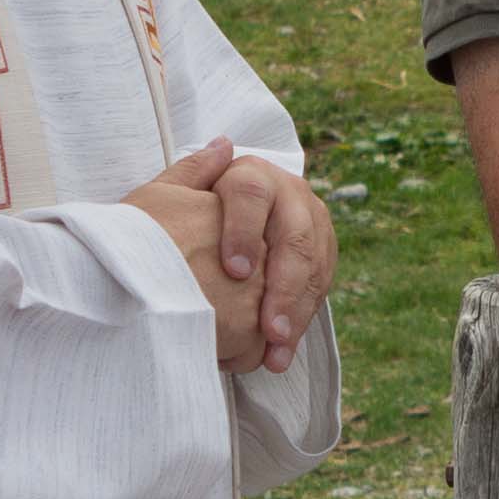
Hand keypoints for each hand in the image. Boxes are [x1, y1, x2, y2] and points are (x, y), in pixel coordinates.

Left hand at [125, 139, 338, 373]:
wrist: (225, 226)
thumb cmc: (188, 216)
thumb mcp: (176, 195)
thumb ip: (191, 175)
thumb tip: (222, 146)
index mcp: (252, 174)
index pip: (253, 195)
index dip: (245, 232)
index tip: (234, 272)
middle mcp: (290, 194)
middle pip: (293, 237)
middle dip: (282, 287)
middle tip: (266, 329)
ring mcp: (312, 223)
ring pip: (313, 267)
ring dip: (296, 313)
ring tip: (275, 350)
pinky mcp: (322, 252)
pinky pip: (320, 287)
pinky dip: (301, 322)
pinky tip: (281, 352)